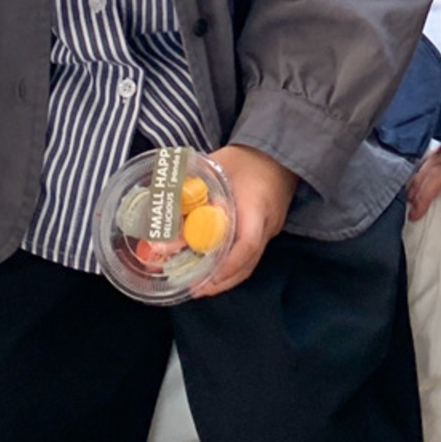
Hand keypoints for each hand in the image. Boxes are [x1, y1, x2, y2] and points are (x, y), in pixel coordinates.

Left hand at [193, 143, 297, 297]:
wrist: (278, 151)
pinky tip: (215, 267)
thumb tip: (162, 210)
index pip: (247, 243)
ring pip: (250, 263)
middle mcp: (267, 223)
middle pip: (248, 263)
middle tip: (195, 290)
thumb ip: (192, 186)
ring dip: (226, 277)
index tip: (205, 279)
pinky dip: (232, 265)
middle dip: (221, 281)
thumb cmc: (246, 157)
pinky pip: (251, 254)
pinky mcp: (268, 229)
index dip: (226, 266)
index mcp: (257, 205)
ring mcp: (270, 229)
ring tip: (201, 286)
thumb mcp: (217, 165)